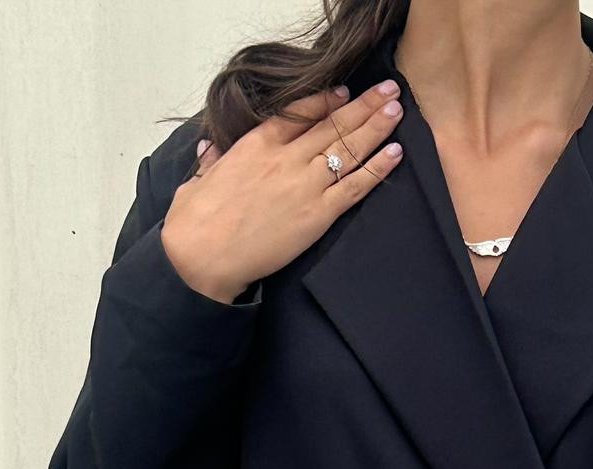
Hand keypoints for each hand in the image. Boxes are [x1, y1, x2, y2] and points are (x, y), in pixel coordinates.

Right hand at [161, 79, 406, 303]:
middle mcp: (286, 158)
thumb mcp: (199, 180)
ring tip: (397, 109)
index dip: (326, 100)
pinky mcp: (318, 215)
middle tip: (388, 90)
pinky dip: (378, 168)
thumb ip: (211, 161)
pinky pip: (355, 186)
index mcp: (257, 144)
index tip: (344, 92)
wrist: (204, 255)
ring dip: (377, 127)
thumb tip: (209, 149)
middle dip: (364, 105)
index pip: (299, 113)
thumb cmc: (196, 222)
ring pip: (349, 148)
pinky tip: (395, 152)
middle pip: (333, 125)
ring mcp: (305, 185)